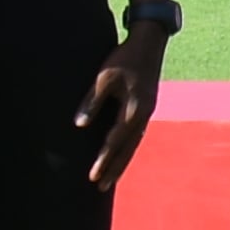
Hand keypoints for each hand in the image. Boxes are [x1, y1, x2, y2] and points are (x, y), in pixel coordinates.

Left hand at [77, 29, 169, 188]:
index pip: (115, 141)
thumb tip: (79, 125)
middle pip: (128, 148)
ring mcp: (147, 112)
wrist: (150, 42)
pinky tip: (121, 154)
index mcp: (134, 109)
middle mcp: (143, 115)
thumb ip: (92, 102)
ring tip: (110, 178)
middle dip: (114, 168)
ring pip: (134, 143)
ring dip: (121, 162)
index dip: (103, 159)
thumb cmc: (124, 58)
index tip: (92, 175)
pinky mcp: (146, 108)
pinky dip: (128, 148)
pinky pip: (136, 134)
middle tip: (101, 187)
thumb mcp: (103, 78)